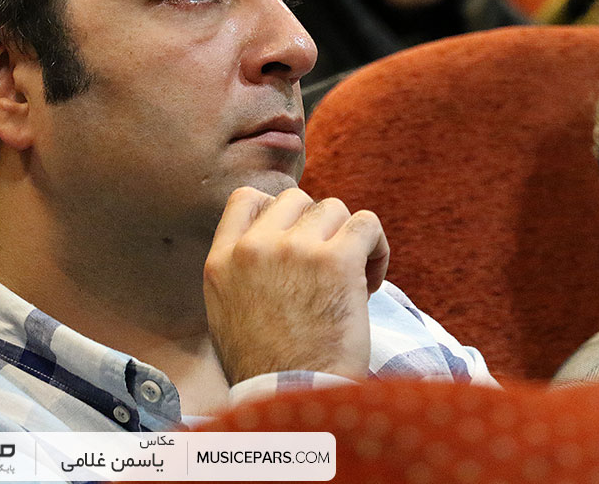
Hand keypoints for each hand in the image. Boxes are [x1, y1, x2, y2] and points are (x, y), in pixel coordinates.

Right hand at [203, 186, 389, 383]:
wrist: (296, 399)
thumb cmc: (269, 369)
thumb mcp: (228, 312)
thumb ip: (243, 270)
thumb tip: (276, 239)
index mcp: (221, 261)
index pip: (247, 198)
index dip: (278, 211)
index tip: (297, 238)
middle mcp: (254, 248)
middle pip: (297, 199)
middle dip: (317, 228)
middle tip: (327, 267)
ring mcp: (295, 250)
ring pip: (335, 208)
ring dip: (348, 239)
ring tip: (351, 280)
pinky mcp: (336, 260)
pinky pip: (368, 224)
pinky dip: (377, 248)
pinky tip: (370, 282)